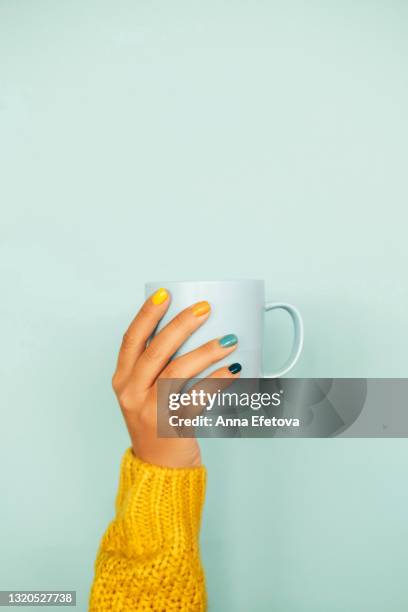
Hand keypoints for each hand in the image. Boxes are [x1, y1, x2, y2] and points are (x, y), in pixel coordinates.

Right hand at [112, 288, 241, 467]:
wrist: (158, 467)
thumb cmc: (155, 420)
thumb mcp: (144, 391)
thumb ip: (157, 365)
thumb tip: (192, 330)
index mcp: (123, 378)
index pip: (131, 339)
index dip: (147, 314)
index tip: (165, 294)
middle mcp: (131, 392)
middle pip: (156, 351)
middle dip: (181, 325)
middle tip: (205, 309)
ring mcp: (149, 410)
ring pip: (177, 372)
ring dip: (206, 352)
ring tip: (229, 340)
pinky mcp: (171, 425)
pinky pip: (197, 398)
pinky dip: (216, 382)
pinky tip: (233, 370)